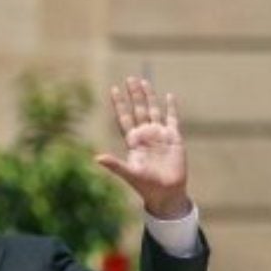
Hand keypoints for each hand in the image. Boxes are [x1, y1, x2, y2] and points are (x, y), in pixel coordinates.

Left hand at [100, 76, 190, 218]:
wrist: (166, 192)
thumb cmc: (145, 185)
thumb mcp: (129, 173)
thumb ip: (114, 164)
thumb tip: (96, 158)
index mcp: (132, 141)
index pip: (124, 117)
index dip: (119, 104)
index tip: (114, 89)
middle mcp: (145, 135)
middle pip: (138, 109)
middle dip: (134, 95)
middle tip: (129, 78)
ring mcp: (159, 135)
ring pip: (153, 110)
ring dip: (149, 96)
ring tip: (144, 81)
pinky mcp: (174, 138)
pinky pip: (172, 119)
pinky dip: (171, 107)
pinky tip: (169, 96)